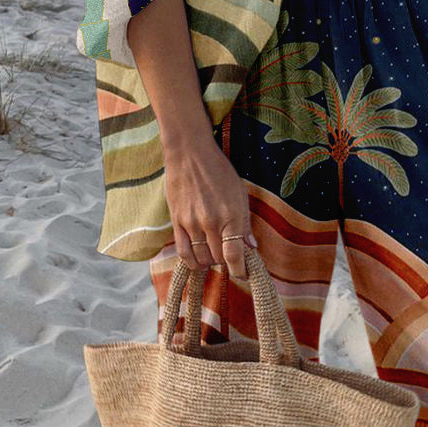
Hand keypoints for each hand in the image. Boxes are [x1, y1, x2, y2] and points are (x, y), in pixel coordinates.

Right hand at [163, 136, 257, 278]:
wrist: (189, 154)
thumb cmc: (219, 171)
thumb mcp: (239, 194)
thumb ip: (244, 223)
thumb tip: (251, 247)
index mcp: (230, 216)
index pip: (234, 255)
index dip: (240, 270)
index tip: (243, 273)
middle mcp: (210, 223)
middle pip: (219, 259)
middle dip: (226, 262)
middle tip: (230, 257)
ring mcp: (191, 224)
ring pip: (201, 258)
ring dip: (210, 262)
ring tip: (214, 255)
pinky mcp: (176, 222)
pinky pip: (183, 252)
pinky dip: (192, 261)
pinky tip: (198, 260)